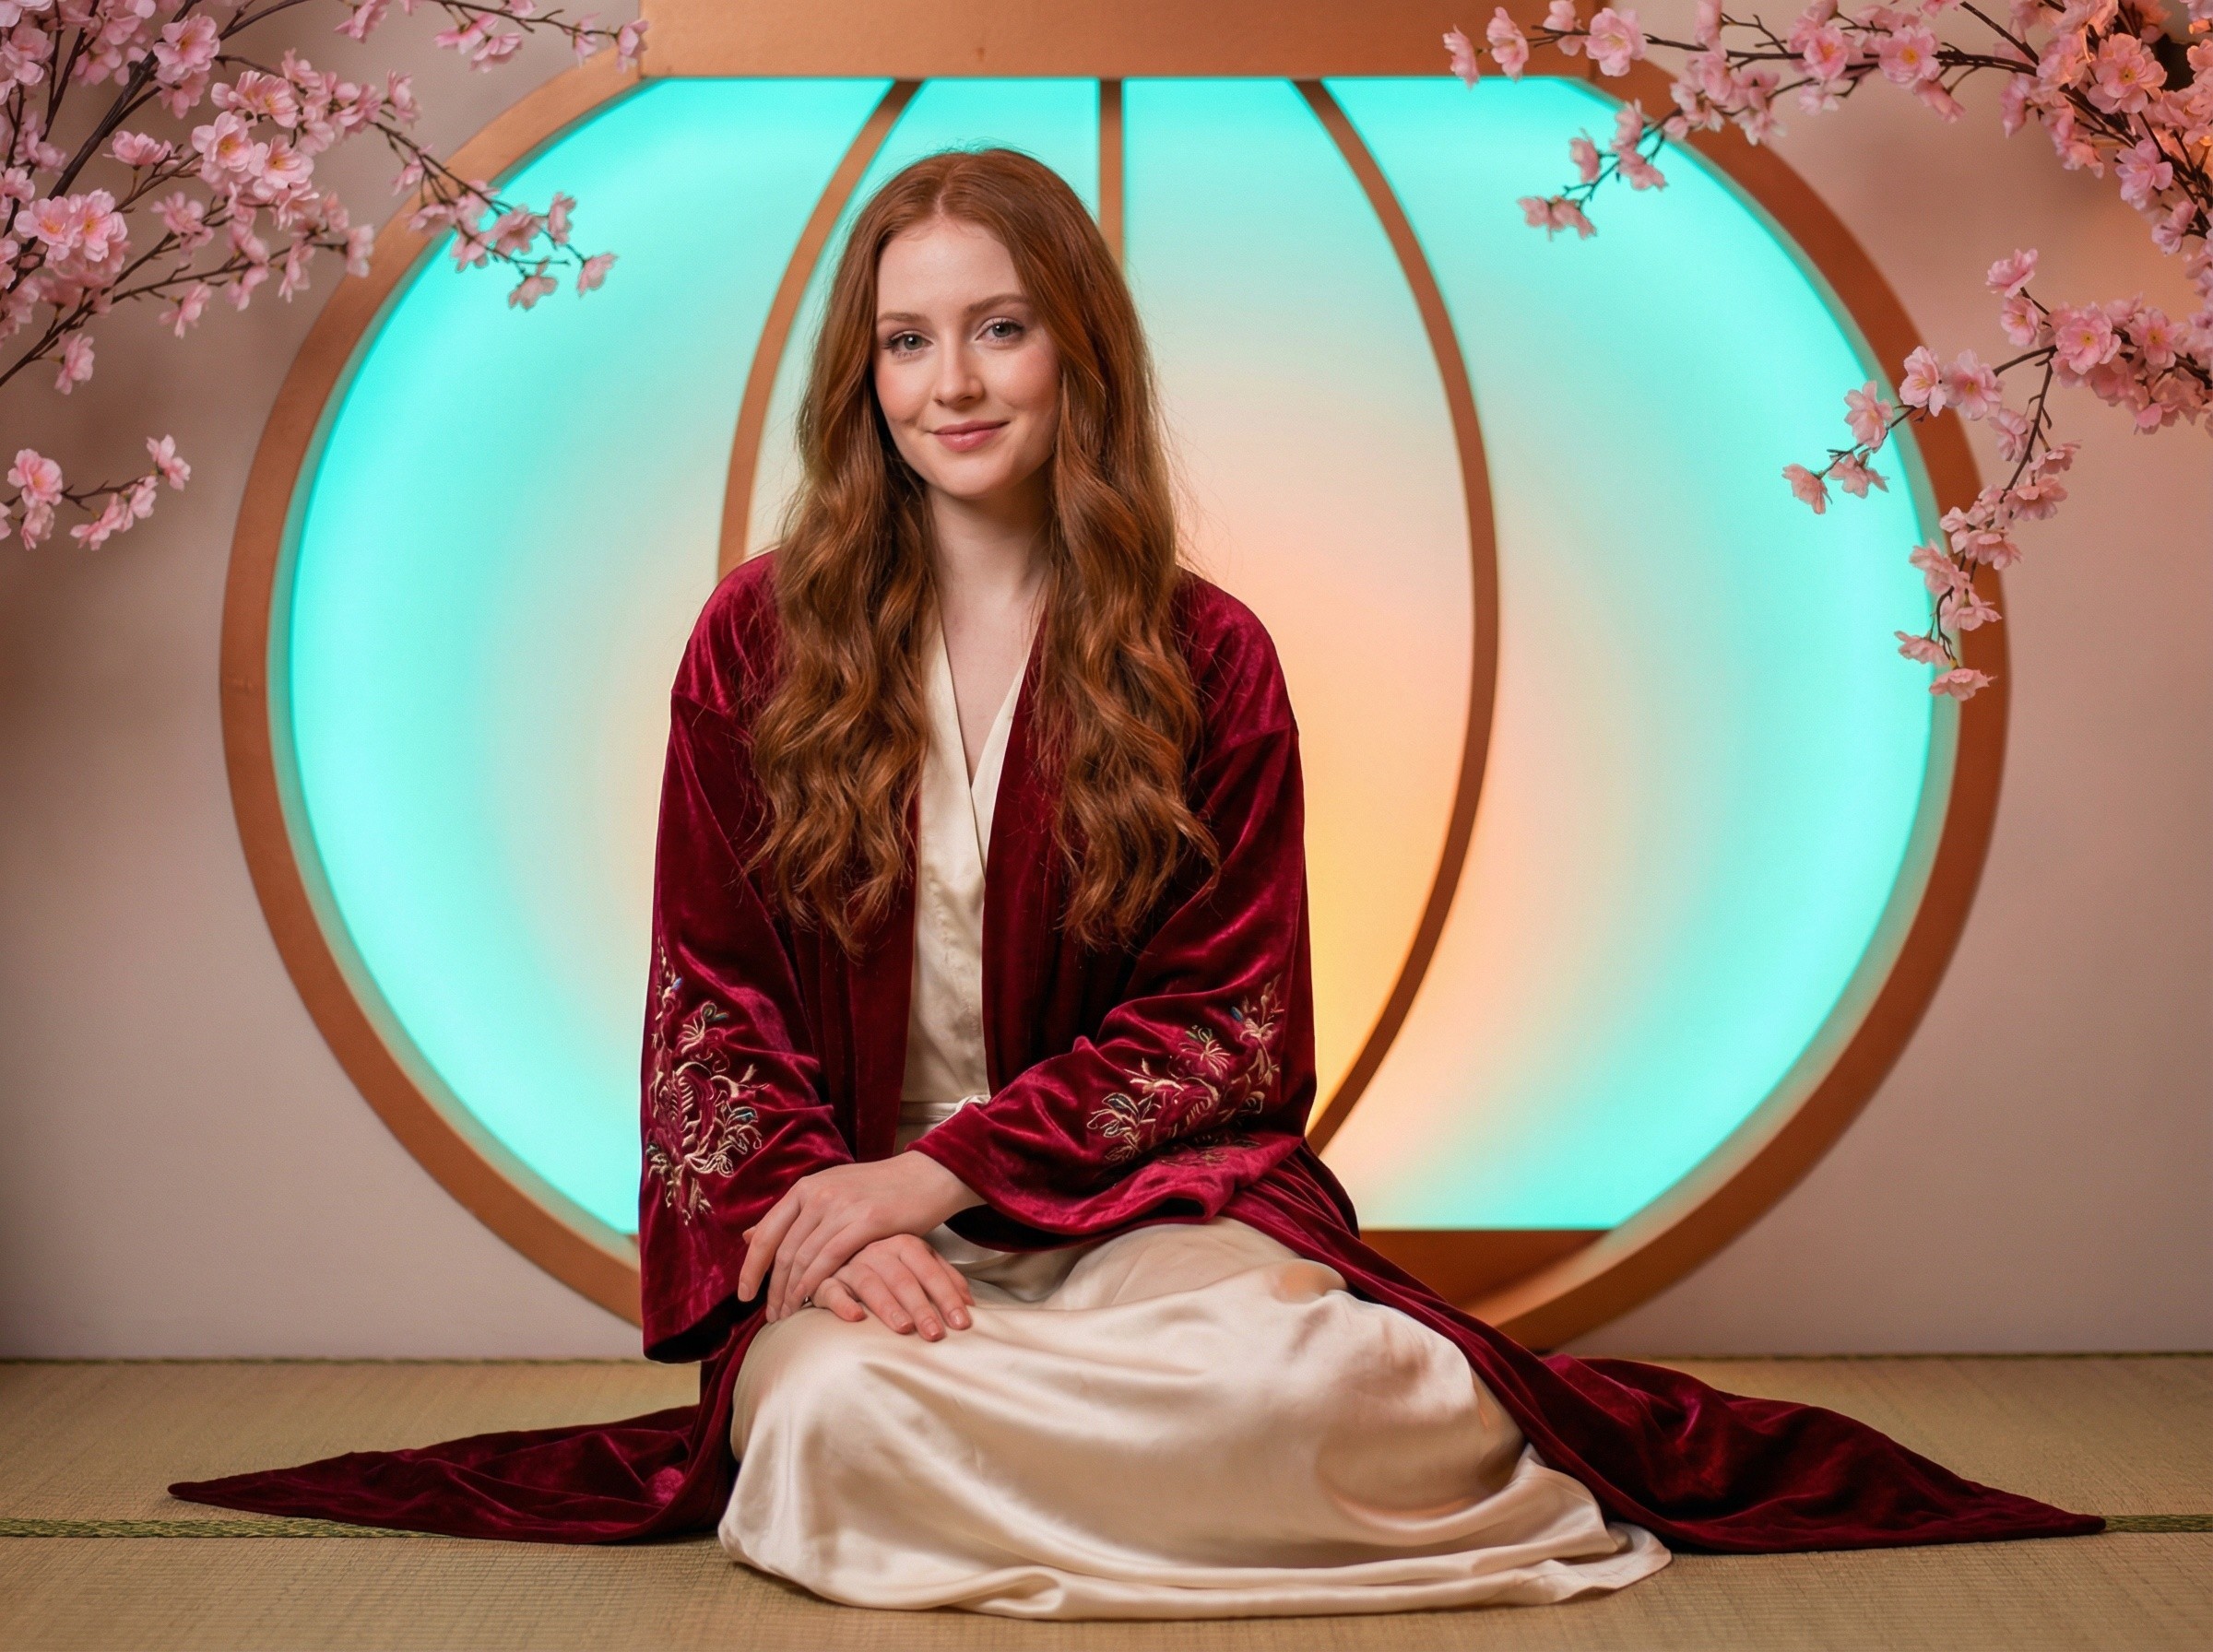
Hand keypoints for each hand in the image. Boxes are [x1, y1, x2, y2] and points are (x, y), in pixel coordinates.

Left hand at [739, 1151, 981, 1322]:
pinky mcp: (866, 1221)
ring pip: (803, 1257)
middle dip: (773, 1288)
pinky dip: (815, 1282)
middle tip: (770, 1315)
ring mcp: (841, 1206)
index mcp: (806, 1188)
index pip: (766, 1232)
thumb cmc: (879, 1190)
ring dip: (792, 1291)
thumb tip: (747, 1235)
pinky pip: (830, 1258)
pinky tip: (810, 1300)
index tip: (744, 1295)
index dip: (750, 1267)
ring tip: (788, 1315)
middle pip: (782, 1250)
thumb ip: (793, 1216)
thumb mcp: (830, 1194)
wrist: (927, 1176)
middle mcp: (818, 1194)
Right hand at [813, 1235, 974, 1339]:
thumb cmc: (887, 1265)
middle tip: (935, 1334)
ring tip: (904, 1329)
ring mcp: (850, 1264)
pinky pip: (832, 1290)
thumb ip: (944, 1278)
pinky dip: (843, 1303)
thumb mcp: (919, 1264)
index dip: (947, 1296)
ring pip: (871, 1284)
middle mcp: (878, 1251)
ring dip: (888, 1307)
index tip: (961, 1323)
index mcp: (904, 1244)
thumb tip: (970, 1303)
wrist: (840, 1253)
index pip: (930, 1271)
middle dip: (921, 1308)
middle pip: (903, 1279)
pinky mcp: (825, 1280)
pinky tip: (855, 1318)